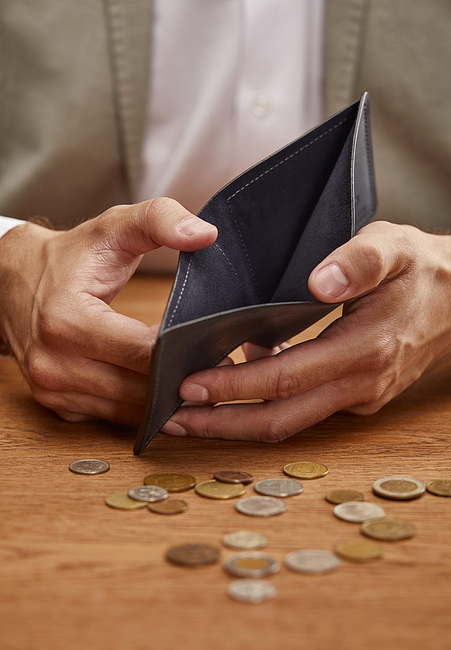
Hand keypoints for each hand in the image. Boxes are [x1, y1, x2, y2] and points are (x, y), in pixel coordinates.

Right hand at [0, 198, 216, 423]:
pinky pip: (112, 416)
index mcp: (67, 321)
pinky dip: (138, 407)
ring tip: (194, 376)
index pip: (142, 352)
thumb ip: (160, 220)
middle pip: (139, 390)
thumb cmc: (69, 257)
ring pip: (129, 412)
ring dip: (164, 400)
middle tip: (217, 364)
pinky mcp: (57, 404)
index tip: (211, 340)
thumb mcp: (112, 227)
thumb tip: (204, 234)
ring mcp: (53, 389)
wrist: (12, 278)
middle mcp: (54, 363)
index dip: (183, 349)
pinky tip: (159, 388)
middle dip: (180, 379)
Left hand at [162, 221, 450, 440]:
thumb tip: (315, 283)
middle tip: (170, 419)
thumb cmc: (422, 268)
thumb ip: (357, 261)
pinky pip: (305, 411)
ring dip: (238, 424)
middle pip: (279, 419)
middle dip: (222, 423)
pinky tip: (233, 394)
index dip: (233, 386)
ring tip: (190, 417)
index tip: (188, 384)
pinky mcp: (359, 398)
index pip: (284, 379)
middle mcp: (361, 385)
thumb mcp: (394, 246)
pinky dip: (266, 408)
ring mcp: (361, 397)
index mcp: (365, 349)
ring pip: (290, 423)